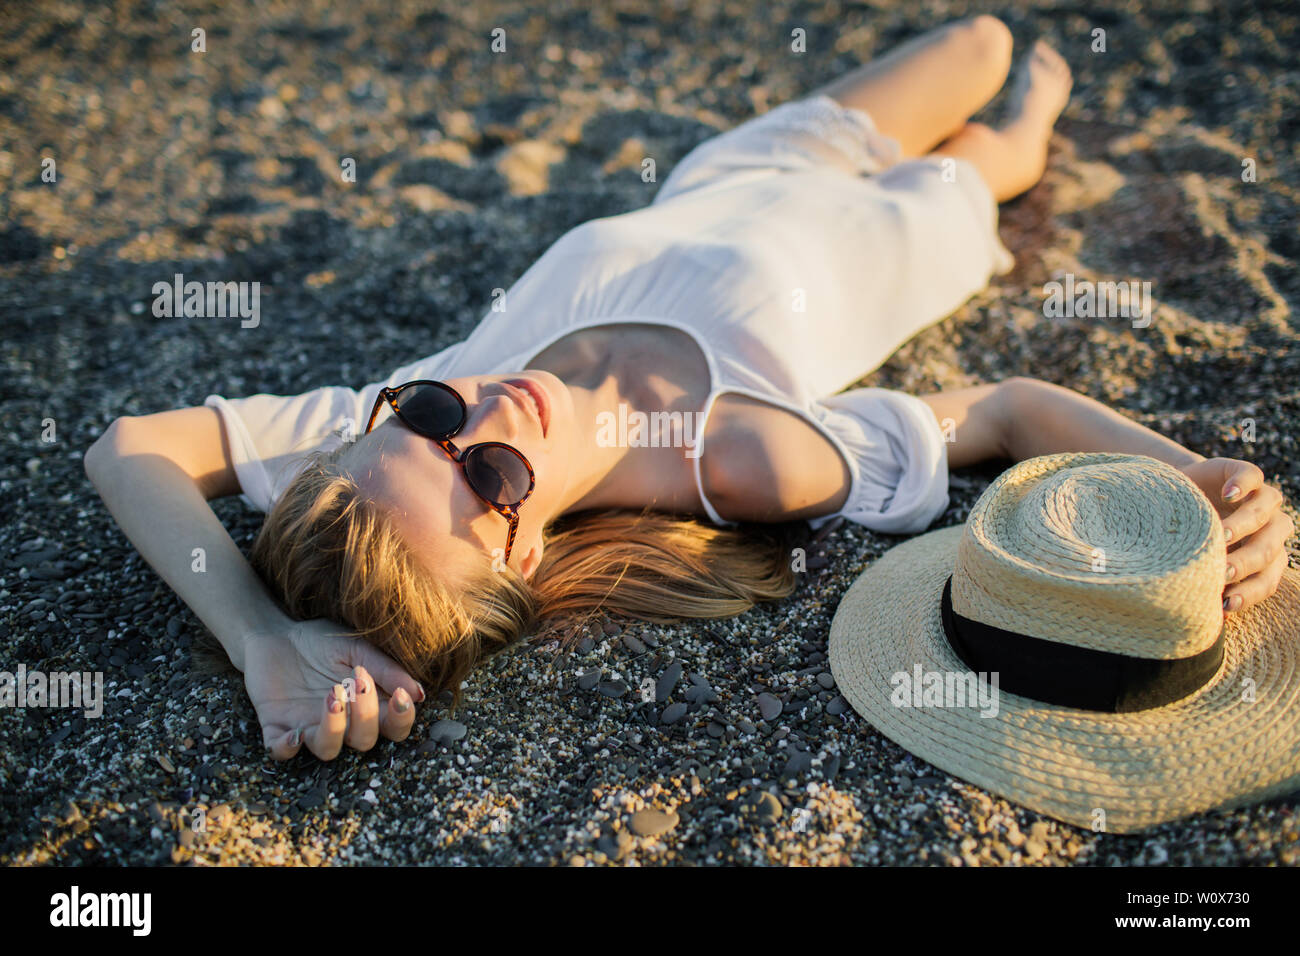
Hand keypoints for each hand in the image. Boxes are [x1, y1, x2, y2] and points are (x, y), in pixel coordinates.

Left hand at [243, 618, 425, 760]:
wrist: (276, 632)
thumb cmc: (321, 641)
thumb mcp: (356, 648)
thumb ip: (386, 669)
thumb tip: (418, 693)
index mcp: (366, 706)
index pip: (393, 727)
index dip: (400, 719)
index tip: (400, 695)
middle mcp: (342, 724)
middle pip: (364, 741)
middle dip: (365, 715)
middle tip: (358, 680)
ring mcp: (309, 728)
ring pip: (328, 750)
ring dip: (333, 730)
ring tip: (332, 697)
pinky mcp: (277, 727)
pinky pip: (280, 751)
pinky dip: (286, 749)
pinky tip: (294, 736)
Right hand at [1178, 458, 1295, 613]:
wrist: (1178, 495)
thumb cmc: (1188, 536)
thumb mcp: (1198, 559)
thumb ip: (1208, 581)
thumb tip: (1206, 621)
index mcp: (1266, 556)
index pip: (1266, 580)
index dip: (1249, 594)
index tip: (1225, 605)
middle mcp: (1271, 528)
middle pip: (1267, 549)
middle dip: (1245, 562)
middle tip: (1222, 571)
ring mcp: (1262, 498)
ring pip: (1263, 513)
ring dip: (1243, 526)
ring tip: (1221, 534)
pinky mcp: (1245, 473)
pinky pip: (1252, 476)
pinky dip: (1242, 485)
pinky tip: (1227, 495)